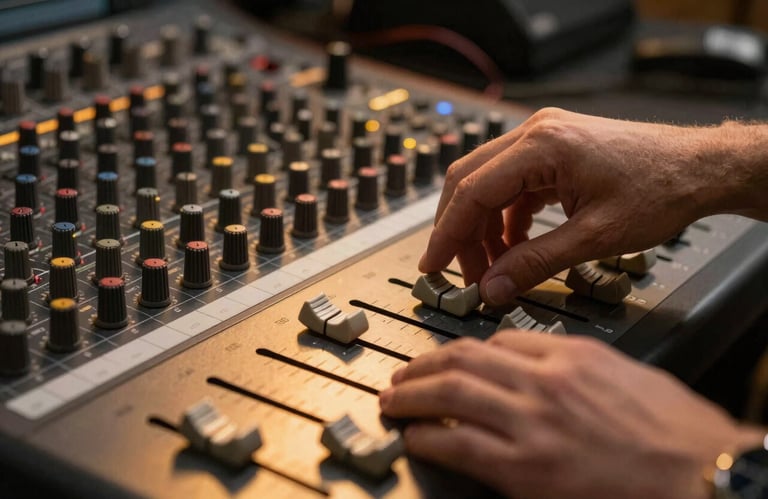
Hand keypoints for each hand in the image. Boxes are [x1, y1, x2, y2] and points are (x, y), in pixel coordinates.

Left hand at [379, 332, 764, 498]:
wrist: (703, 476)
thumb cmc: (681, 436)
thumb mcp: (633, 379)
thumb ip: (586, 369)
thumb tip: (556, 369)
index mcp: (573, 356)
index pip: (501, 340)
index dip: (466, 350)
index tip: (452, 359)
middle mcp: (545, 382)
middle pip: (464, 357)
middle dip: (424, 363)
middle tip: (403, 373)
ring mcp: (531, 422)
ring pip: (451, 392)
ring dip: (412, 394)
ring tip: (394, 400)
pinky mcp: (524, 468)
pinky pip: (458, 443)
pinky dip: (428, 437)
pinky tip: (415, 438)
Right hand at [419, 108, 754, 305]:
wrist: (700, 167)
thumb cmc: (661, 189)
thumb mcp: (594, 237)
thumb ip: (535, 264)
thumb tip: (493, 288)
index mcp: (543, 145)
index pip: (472, 190)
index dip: (447, 234)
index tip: (432, 265)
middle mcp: (536, 132)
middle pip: (470, 182)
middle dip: (460, 232)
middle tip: (463, 274)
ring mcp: (543, 138)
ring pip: (488, 184)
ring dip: (483, 228)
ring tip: (493, 269)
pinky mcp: (552, 151)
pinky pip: (512, 185)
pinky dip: (505, 219)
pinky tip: (513, 248)